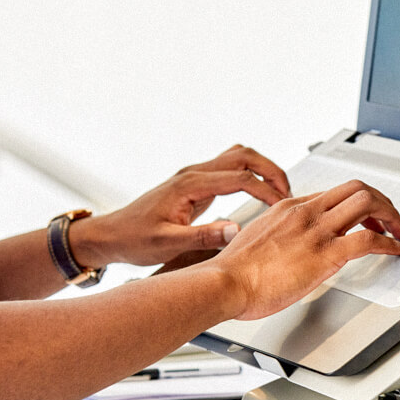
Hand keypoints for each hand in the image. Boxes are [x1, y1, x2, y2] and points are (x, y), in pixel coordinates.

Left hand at [71, 145, 289, 266]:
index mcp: (189, 185)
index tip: (281, 206)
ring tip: (278, 191)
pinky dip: (250, 175)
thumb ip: (203, 236)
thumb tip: (235, 230)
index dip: (266, 190)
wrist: (112, 236)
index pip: (240, 177)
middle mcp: (193, 174)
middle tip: (288, 192)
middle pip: (243, 156)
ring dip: (262, 169)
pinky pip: (230, 170)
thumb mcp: (168, 244)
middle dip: (271, 170)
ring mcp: (194, 177)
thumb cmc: (134, 240)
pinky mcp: (195, 186)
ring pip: (237, 157)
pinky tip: (258, 194)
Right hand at [213, 180, 399, 319]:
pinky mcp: (325, 255)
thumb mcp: (255, 241)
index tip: (363, 219)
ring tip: (399, 232)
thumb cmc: (233, 272)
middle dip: (381, 202)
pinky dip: (389, 244)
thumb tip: (283, 251)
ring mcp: (316, 231)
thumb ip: (276, 238)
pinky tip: (395, 251)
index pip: (332, 194)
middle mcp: (305, 212)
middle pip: (356, 188)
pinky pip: (369, 241)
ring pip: (367, 202)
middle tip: (390, 220)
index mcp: (287, 208)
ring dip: (391, 216)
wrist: (225, 282)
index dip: (354, 205)